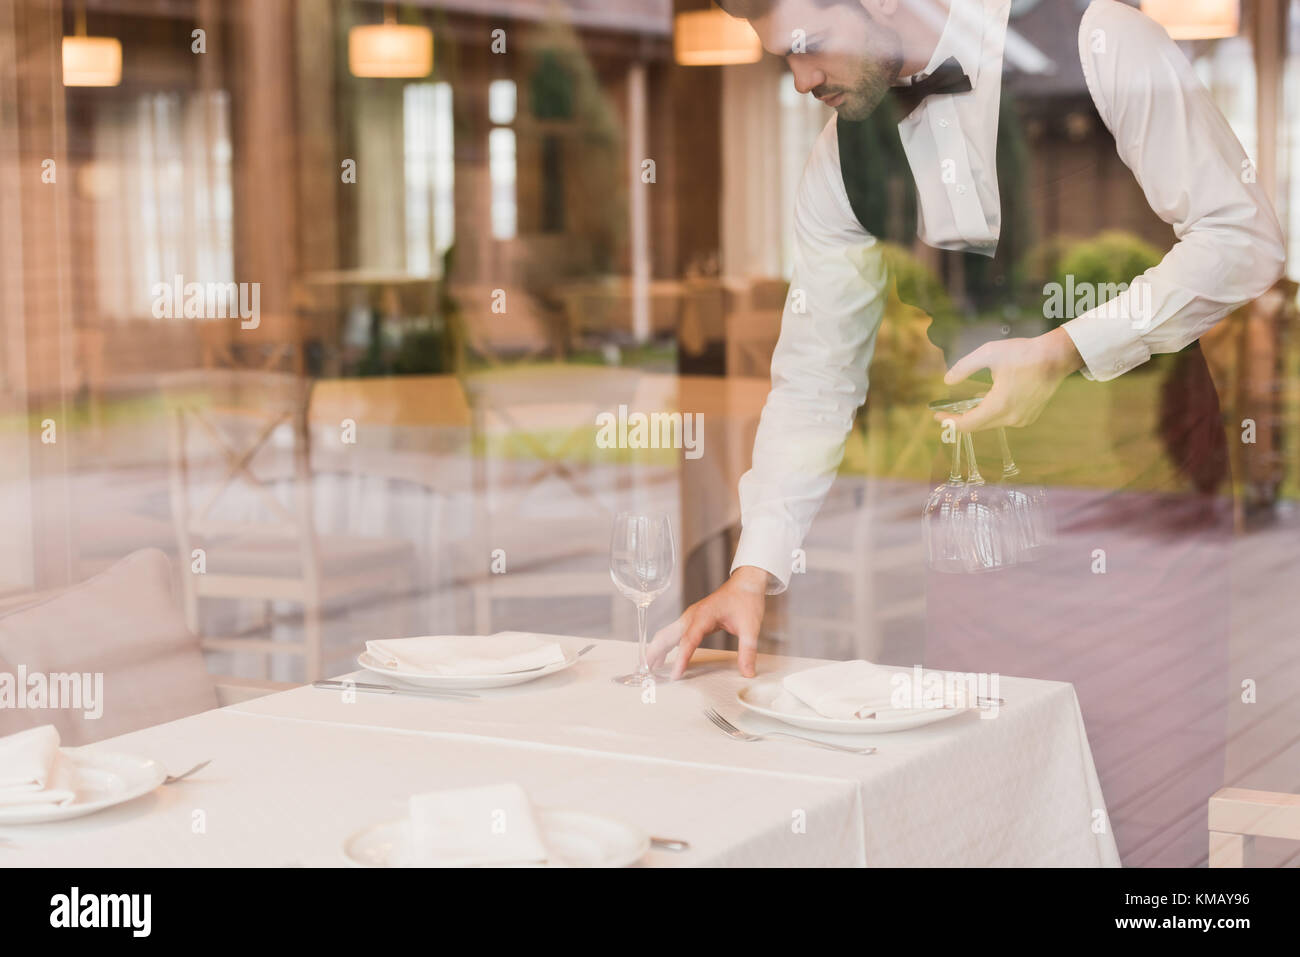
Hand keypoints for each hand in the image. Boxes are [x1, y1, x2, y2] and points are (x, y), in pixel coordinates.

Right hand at [646, 565, 767, 678]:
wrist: (746, 583)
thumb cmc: (746, 599)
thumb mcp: (751, 627)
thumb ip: (748, 651)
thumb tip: (748, 672)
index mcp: (703, 616)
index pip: (688, 640)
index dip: (681, 658)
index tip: (676, 674)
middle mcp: (692, 616)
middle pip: (667, 635)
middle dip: (655, 652)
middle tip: (646, 670)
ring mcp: (690, 617)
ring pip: (667, 633)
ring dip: (657, 648)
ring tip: (650, 666)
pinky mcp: (693, 619)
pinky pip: (674, 633)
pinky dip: (666, 644)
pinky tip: (663, 655)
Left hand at [935, 327, 1083, 432]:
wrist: (1056, 357)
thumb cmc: (1023, 353)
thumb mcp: (989, 353)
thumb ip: (964, 367)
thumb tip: (947, 381)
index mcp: (1000, 405)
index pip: (968, 424)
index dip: (950, 422)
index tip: (937, 416)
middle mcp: (1011, 418)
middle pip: (978, 426)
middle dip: (960, 419)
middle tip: (944, 413)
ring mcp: (1022, 420)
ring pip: (991, 423)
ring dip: (976, 415)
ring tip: (962, 406)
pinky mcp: (1029, 417)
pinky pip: (1003, 420)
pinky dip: (991, 413)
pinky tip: (985, 401)